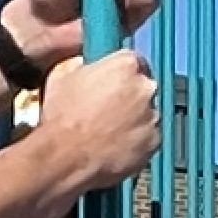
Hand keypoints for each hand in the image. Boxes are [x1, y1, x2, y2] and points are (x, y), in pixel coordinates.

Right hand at [31, 46, 158, 197]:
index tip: (114, 82)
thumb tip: (86, 65)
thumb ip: (83, 64)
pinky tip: (116, 145)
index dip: (122, 72)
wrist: (67, 157)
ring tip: (109, 131)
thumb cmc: (63, 117)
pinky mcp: (155, 142)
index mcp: (126, 65)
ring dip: (134, 119)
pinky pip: (149, 138)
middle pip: (144, 87)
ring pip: (148, 113)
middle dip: (130, 96)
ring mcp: (153, 116)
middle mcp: (146, 88)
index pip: (135, 61)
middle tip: (108, 109)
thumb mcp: (62, 76)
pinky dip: (137, 141)